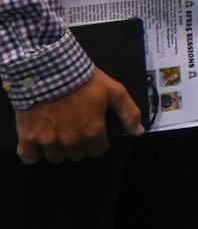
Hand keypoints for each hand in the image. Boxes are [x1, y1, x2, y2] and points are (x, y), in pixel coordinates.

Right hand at [15, 68, 143, 162]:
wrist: (50, 71)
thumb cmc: (85, 81)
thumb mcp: (114, 91)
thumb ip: (129, 113)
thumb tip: (139, 132)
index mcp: (93, 132)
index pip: (97, 150)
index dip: (96, 142)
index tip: (92, 132)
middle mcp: (71, 141)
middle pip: (77, 155)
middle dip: (78, 146)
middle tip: (73, 131)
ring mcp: (49, 141)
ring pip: (56, 157)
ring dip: (57, 149)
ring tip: (56, 134)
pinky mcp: (28, 137)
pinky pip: (28, 157)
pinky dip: (31, 154)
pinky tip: (35, 145)